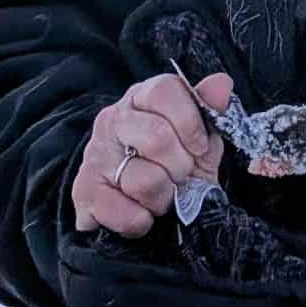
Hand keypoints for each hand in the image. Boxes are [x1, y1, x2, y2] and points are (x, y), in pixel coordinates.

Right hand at [71, 72, 231, 235]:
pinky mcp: (83, 193)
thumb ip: (210, 111)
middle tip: (180, 177)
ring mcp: (95, 155)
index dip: (191, 123)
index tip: (199, 148)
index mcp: (142, 97)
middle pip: (158, 137)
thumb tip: (222, 84)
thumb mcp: (198, 138)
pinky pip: (127, 215)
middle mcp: (113, 119)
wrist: (137, 205)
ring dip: (164, 198)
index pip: (165, 91)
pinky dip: (143, 222)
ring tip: (161, 196)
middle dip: (181, 167)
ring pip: (145, 181)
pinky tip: (141, 213)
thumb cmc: (172, 164)